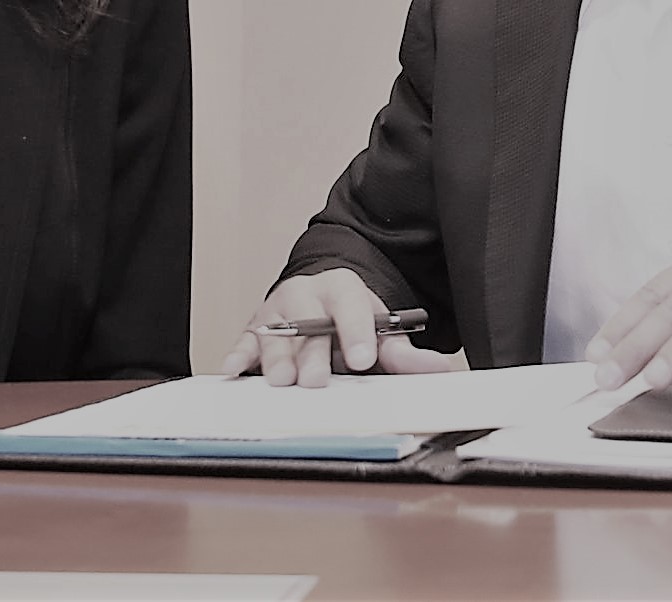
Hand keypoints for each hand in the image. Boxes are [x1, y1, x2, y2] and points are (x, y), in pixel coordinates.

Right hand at [219, 268, 458, 386]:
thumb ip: (404, 351)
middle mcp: (305, 296)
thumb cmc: (348, 316)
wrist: (319, 293)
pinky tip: (234, 369)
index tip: (362, 357)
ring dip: (276, 358)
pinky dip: (239, 356)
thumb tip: (437, 367)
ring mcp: (277, 311)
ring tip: (280, 381)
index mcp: (341, 289)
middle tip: (314, 380)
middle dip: (310, 353)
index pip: (349, 305)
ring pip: (274, 333)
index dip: (355, 331)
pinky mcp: (255, 328)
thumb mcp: (380, 327)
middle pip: (307, 323)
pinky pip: (244, 341)